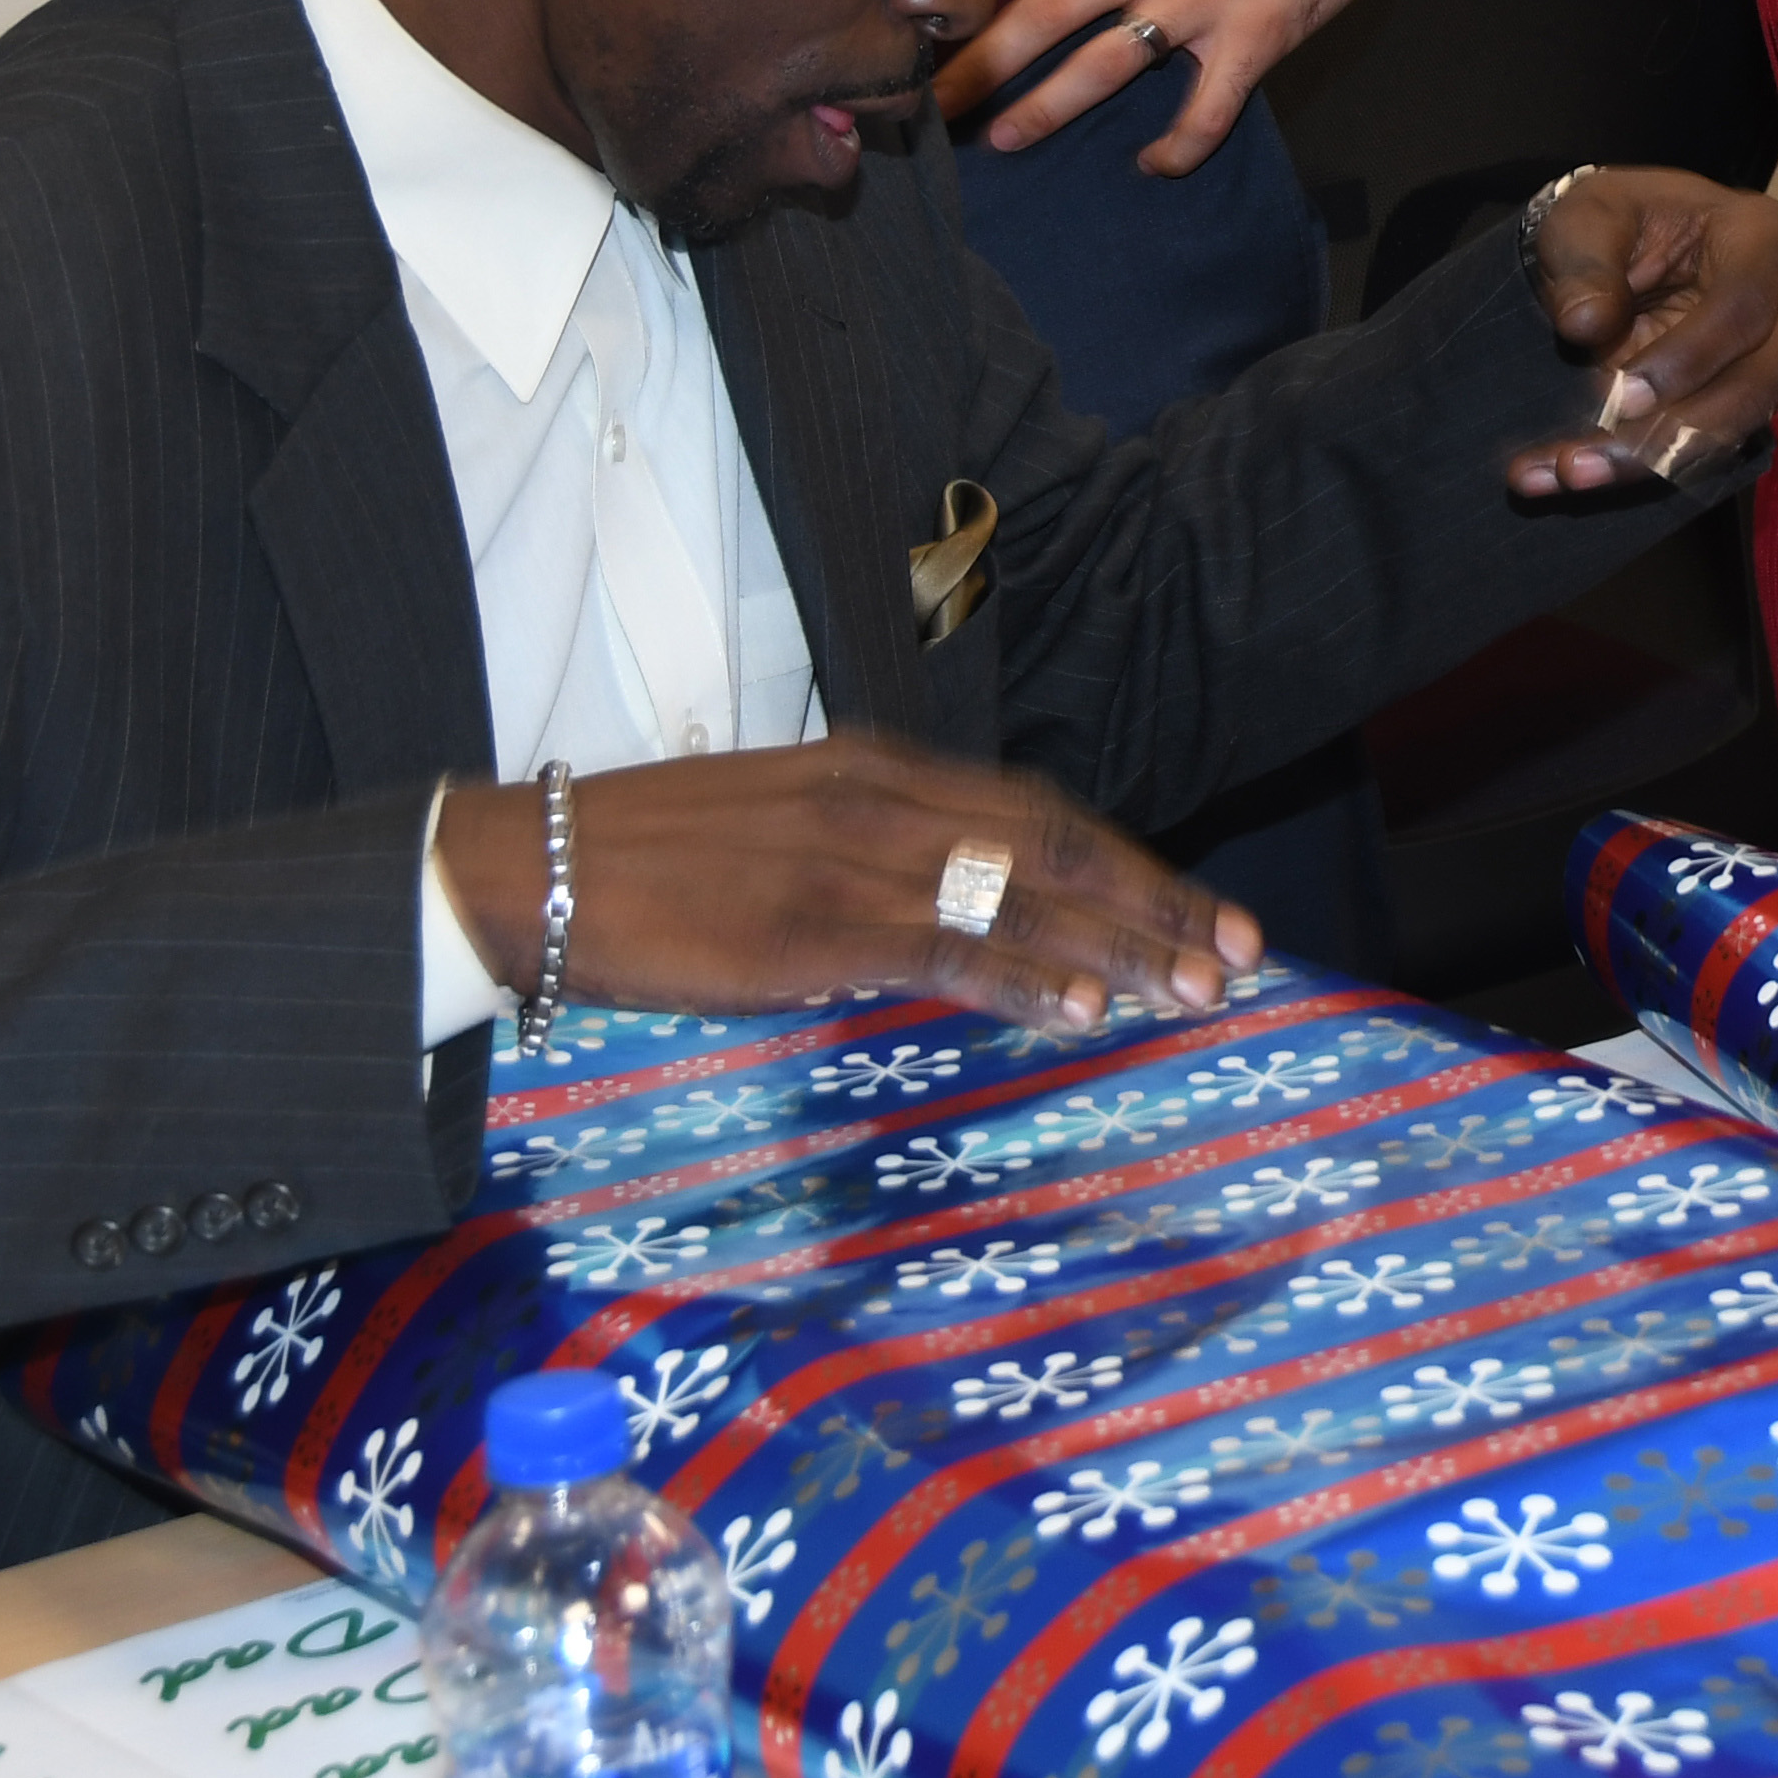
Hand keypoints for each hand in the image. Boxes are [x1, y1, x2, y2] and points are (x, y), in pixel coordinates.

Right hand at [434, 730, 1257, 1034]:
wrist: (535, 867)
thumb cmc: (656, 862)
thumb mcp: (788, 829)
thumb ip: (879, 856)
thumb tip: (963, 912)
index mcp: (878, 770)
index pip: (1038, 813)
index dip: (1131, 864)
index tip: (1207, 913)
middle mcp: (880, 800)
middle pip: (1054, 845)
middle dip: (1156, 902)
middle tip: (1242, 956)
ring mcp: (848, 860)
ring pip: (1017, 896)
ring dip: (1116, 945)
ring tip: (1193, 990)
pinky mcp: (807, 926)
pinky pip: (941, 949)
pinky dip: (1021, 976)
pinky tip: (1081, 1008)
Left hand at [939, 0, 1407, 175]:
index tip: (912, 3)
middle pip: (1035, 16)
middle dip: (974, 65)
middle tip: (926, 104)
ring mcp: (1192, 0)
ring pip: (1101, 69)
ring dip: (1045, 110)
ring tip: (1002, 140)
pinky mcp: (1247, 37)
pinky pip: (1204, 109)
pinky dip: (1178, 146)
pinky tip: (1154, 164)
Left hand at [1505, 167, 1777, 496]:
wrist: (1636, 244)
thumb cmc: (1617, 222)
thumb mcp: (1583, 220)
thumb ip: (1583, 265)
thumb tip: (1587, 323)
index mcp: (1761, 232)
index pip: (1741, 310)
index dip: (1684, 360)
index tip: (1619, 397)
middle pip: (1751, 385)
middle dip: (1665, 436)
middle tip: (1579, 465)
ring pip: (1740, 427)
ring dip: (1652, 462)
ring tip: (1570, 472)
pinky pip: (1727, 442)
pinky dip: (1656, 464)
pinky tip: (1591, 470)